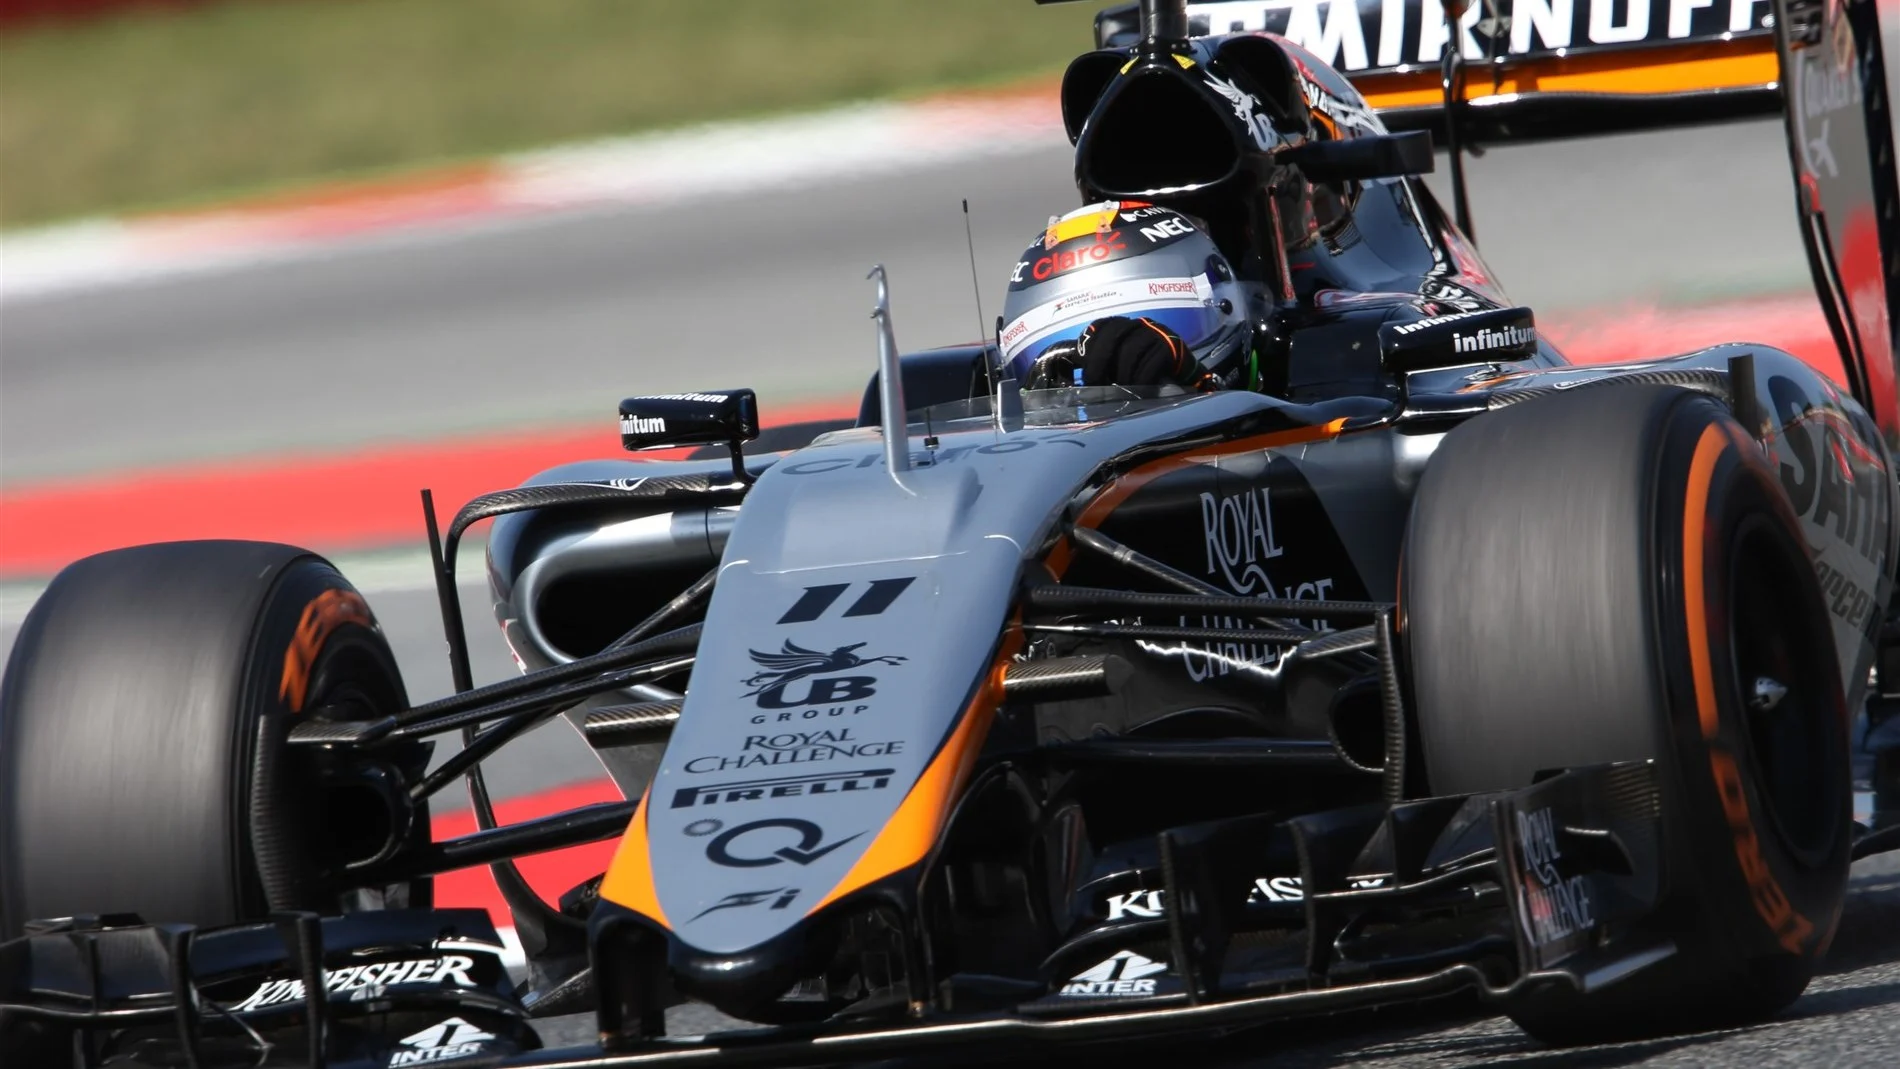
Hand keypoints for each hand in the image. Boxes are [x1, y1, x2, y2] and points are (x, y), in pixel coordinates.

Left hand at [1076, 316, 1201, 386]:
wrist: (1182, 370)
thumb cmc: (1144, 366)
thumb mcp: (1122, 359)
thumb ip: (1104, 361)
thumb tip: (1081, 378)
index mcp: (1122, 324)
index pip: (1098, 326)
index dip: (1087, 345)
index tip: (1082, 366)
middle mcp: (1136, 323)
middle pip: (1111, 335)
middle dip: (1098, 361)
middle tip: (1094, 383)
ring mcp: (1154, 332)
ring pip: (1129, 351)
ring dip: (1120, 375)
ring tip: (1119, 390)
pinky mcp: (1169, 346)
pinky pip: (1149, 364)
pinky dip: (1139, 380)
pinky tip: (1138, 389)